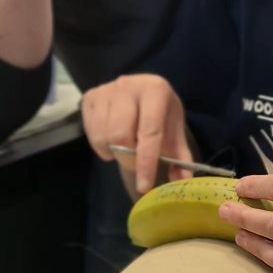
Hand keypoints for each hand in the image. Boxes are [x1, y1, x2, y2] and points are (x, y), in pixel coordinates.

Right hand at [81, 74, 193, 192]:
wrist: (142, 91)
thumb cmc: (160, 113)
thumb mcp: (174, 131)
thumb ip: (180, 157)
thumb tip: (182, 181)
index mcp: (155, 90)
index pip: (150, 131)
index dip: (146, 161)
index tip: (144, 186)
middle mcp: (128, 85)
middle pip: (121, 135)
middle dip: (128, 158)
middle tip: (135, 163)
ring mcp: (106, 90)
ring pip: (103, 135)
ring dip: (113, 152)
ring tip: (124, 149)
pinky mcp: (89, 97)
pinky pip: (90, 132)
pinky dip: (100, 145)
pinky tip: (111, 140)